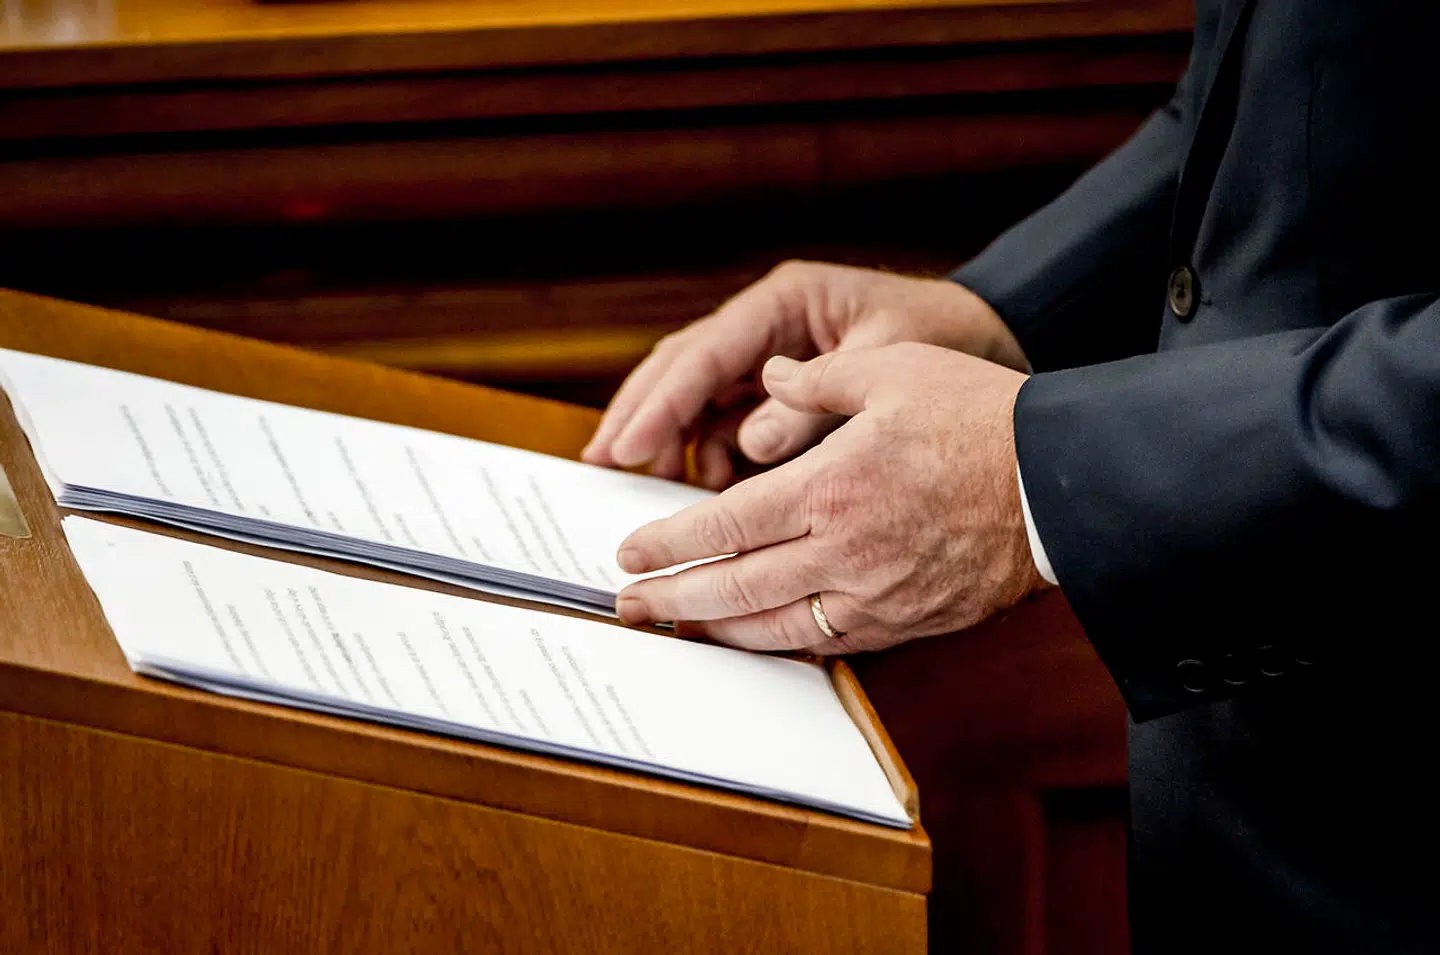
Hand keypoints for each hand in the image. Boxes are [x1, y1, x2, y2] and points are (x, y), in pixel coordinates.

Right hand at [582, 261, 1026, 489]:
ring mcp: (769, 361)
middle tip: (603, 463)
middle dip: (640, 414)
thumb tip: (749, 449)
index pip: (706, 351)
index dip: (665, 401)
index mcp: (786, 303)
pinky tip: (692, 489)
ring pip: (696, 399)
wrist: (988, 339)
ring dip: (666, 439)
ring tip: (639, 483)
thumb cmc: (944, 336)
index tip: (631, 444)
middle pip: (683, 369)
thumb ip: (817, 405)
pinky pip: (727, 424)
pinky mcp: (779, 394)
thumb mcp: (887, 362)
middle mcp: (767, 330)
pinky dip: (705, 455)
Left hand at [611, 343, 1052, 653]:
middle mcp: (844, 550)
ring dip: (718, 628)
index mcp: (830, 486)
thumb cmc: (982, 420)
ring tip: (679, 624)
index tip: (631, 552)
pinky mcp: (906, 619)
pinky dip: (781, 641)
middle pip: (736, 586)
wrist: (1063, 485)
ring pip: (776, 625)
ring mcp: (875, 594)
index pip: (724, 524)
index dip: (670, 543)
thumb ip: (820, 377)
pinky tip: (757, 634)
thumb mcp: (895, 370)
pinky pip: (828, 641)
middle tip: (628, 604)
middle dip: (673, 597)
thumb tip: (773, 375)